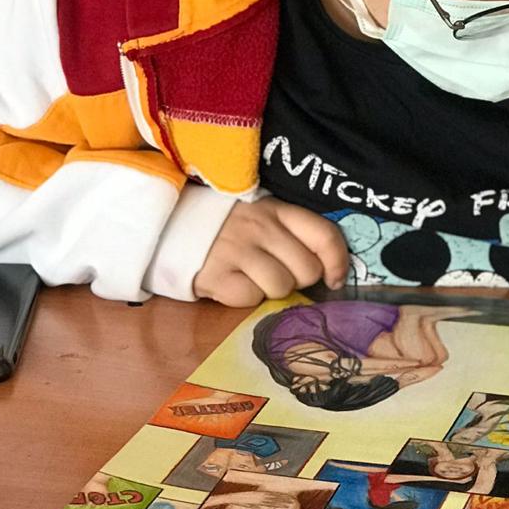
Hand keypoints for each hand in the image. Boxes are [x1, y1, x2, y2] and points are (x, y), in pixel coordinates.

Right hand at [193, 198, 347, 306]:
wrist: (170, 227)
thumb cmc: (228, 228)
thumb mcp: (262, 217)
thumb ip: (293, 234)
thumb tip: (329, 271)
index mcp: (276, 210)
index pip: (323, 235)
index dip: (338, 262)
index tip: (335, 279)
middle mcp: (260, 227)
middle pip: (307, 270)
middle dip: (297, 280)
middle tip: (275, 272)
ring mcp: (237, 249)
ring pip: (282, 287)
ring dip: (271, 290)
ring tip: (251, 277)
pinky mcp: (217, 274)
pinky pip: (251, 299)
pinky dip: (245, 297)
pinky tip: (232, 282)